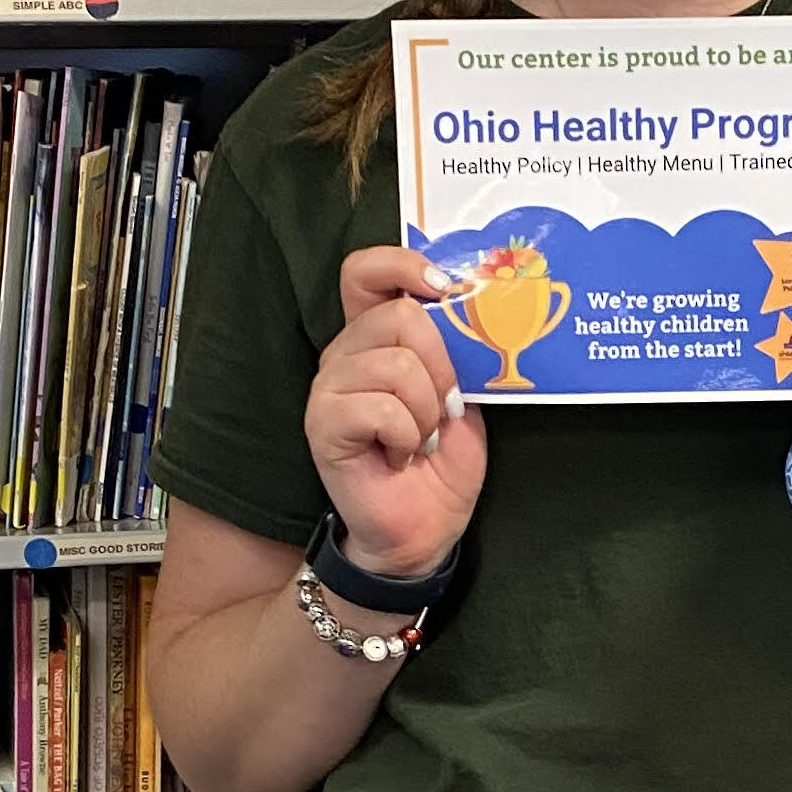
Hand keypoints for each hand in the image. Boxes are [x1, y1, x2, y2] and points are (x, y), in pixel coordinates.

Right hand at [305, 246, 491, 579]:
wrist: (425, 526)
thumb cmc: (440, 458)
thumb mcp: (462, 391)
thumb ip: (456, 347)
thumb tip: (469, 305)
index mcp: (374, 336)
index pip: (366, 271)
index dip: (405, 265)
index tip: (448, 288)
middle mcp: (344, 353)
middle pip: (399, 316)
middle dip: (442, 366)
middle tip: (445, 409)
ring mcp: (328, 387)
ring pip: (395, 364)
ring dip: (427, 409)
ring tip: (421, 438)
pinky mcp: (322, 423)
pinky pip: (379, 407)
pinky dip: (407, 434)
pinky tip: (400, 454)